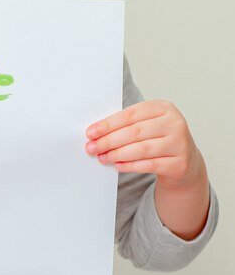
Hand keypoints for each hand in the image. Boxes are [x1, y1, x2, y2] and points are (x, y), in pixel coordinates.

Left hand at [85, 100, 202, 188]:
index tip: (90, 133)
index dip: (108, 124)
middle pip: (135, 132)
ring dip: (117, 154)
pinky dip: (131, 166)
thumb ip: (125, 126)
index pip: (131, 114)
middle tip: (92, 148)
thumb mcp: (146, 126)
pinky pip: (149, 165)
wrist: (185, 161)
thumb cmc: (158, 140)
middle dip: (109, 141)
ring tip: (103, 158)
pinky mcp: (179, 163)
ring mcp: (179, 143)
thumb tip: (95, 134)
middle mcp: (174, 123)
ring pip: (142, 149)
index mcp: (163, 108)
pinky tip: (118, 166)